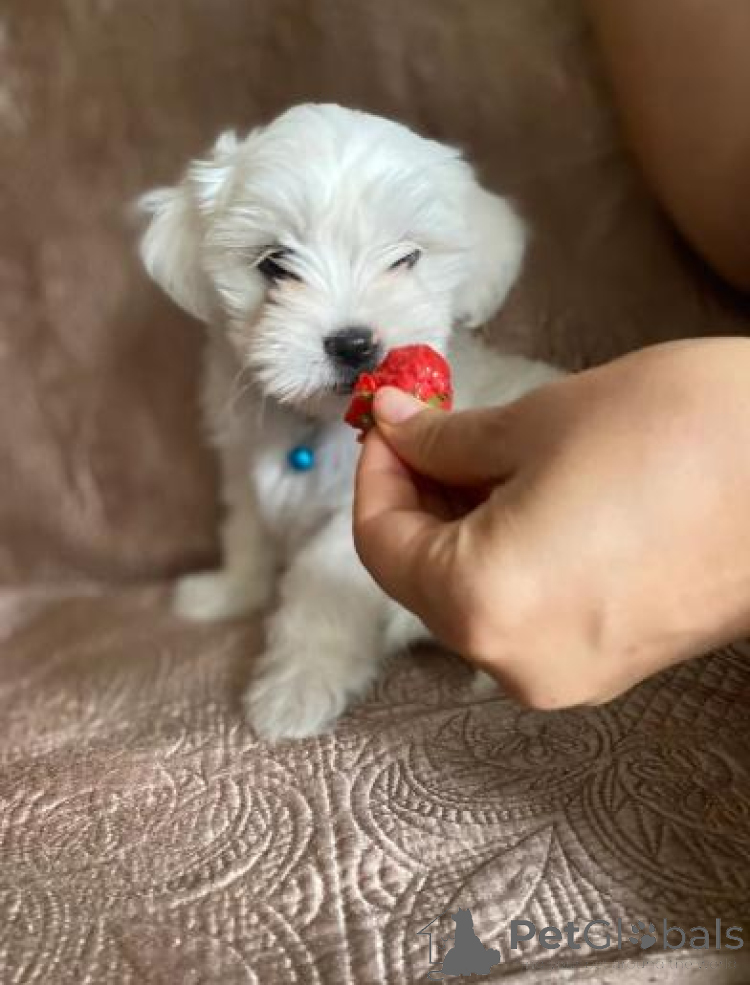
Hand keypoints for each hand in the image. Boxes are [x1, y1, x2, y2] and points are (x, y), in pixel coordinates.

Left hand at [353, 338, 749, 707]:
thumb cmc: (682, 432)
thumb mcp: (540, 421)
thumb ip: (445, 437)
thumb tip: (393, 425)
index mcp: (485, 604)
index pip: (383, 543)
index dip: (376, 473)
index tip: (389, 421)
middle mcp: (516, 662)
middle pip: (425, 577)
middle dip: (420, 497)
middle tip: (432, 424)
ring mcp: (568, 673)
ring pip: (475, 595)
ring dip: (463, 525)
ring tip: (486, 452)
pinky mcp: (611, 665)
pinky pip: (525, 611)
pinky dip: (506, 556)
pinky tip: (529, 496)